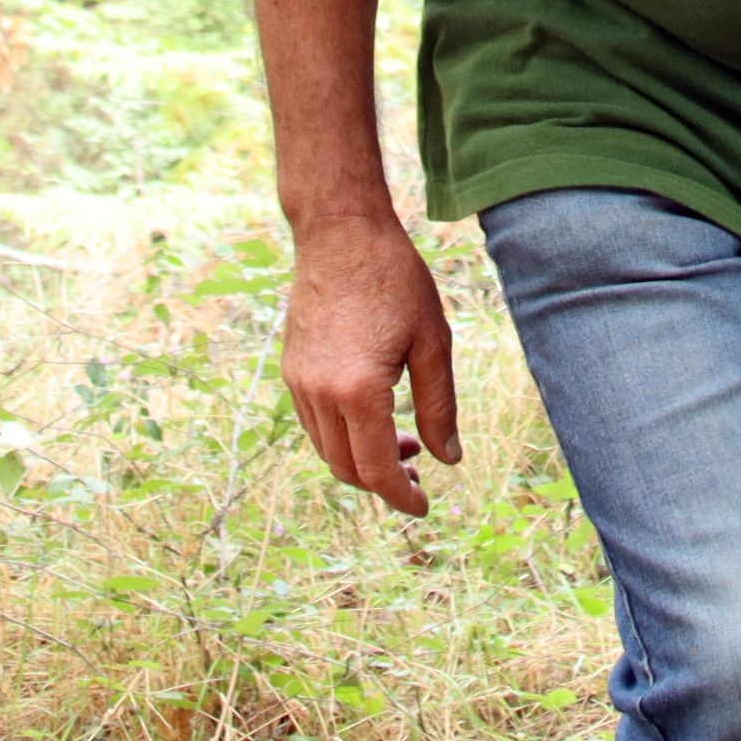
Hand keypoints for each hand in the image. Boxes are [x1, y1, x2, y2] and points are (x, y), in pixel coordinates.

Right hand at [282, 213, 459, 514]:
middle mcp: (319, 394)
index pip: (377, 469)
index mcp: (357, 391)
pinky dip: (344, 436)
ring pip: (327, 450)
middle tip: (419, 474)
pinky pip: (315, 424)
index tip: (424, 507)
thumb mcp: (432, 342)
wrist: (340, 233)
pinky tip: (375, 417)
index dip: (402, 496)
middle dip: (383, 483)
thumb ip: (440, 406)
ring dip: (363, 460)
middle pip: (346, 468)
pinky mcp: (292, 369)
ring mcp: (299, 382)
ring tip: (406, 442)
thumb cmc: (395, 280)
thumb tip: (449, 458)